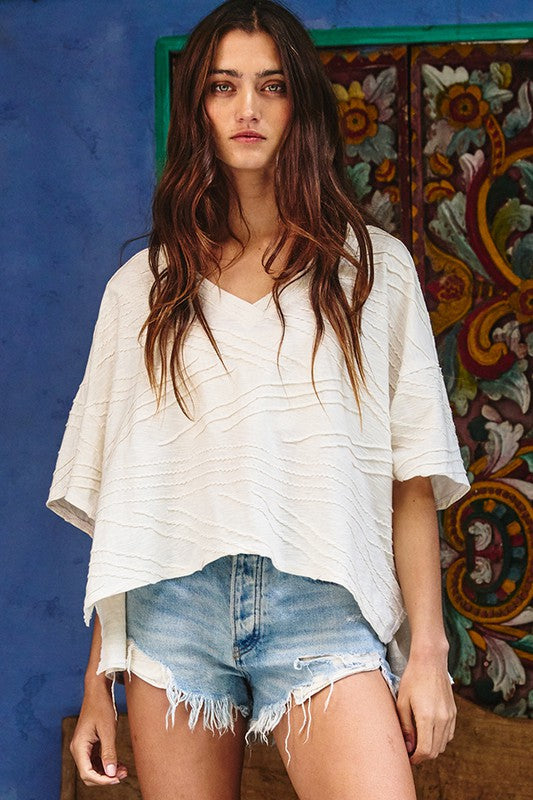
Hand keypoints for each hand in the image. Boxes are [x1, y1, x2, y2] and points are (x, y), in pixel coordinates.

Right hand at [70, 675, 128, 785]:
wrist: (98, 690)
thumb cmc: (101, 706)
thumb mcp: (108, 730)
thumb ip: (109, 753)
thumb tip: (111, 773)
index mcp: (79, 746)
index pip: (87, 773)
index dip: (102, 780)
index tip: (117, 779)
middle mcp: (78, 749)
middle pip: (89, 774)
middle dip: (105, 777)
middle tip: (123, 775)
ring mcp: (83, 746)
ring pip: (93, 768)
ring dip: (107, 772)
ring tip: (124, 770)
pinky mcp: (90, 743)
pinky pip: (96, 760)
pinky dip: (106, 764)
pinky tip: (119, 764)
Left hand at [395, 650, 455, 764]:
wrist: (430, 661)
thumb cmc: (412, 679)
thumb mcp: (402, 702)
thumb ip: (406, 726)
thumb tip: (408, 746)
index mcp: (427, 717)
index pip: (425, 750)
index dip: (416, 758)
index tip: (408, 757)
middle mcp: (442, 719)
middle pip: (435, 751)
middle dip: (423, 755)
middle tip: (411, 751)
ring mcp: (450, 716)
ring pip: (443, 744)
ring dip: (432, 748)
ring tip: (418, 740)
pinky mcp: (454, 712)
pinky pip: (449, 734)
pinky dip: (440, 739)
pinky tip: (429, 731)